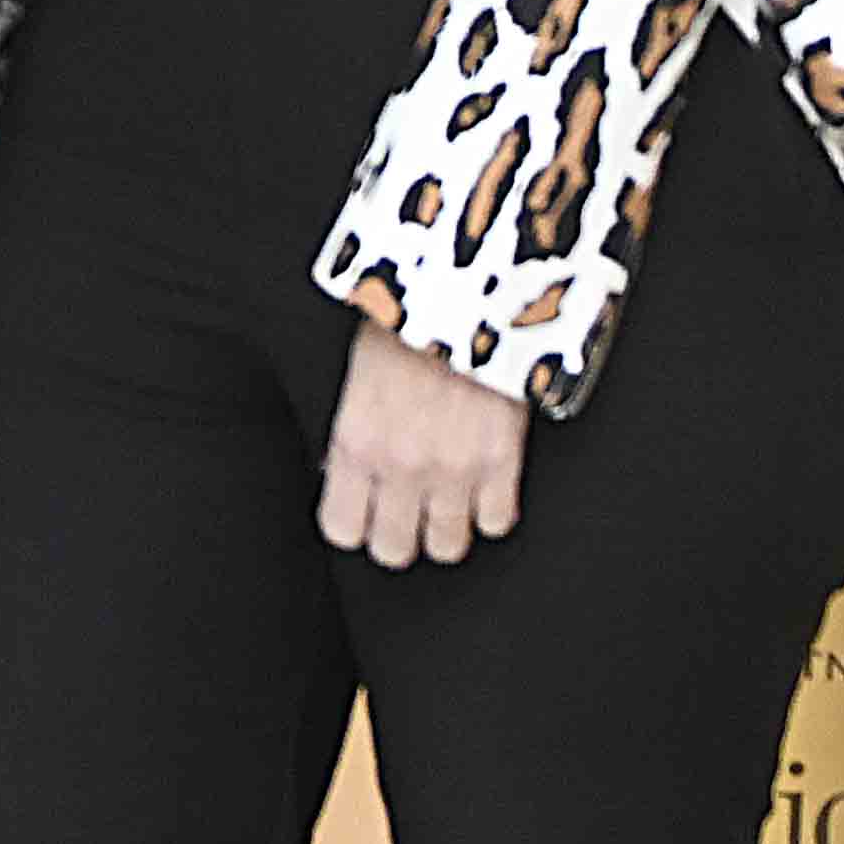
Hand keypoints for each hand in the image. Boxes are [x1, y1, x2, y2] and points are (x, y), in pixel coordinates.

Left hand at [319, 324, 531, 569]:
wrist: (467, 292)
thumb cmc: (406, 324)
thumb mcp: (356, 379)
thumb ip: (352, 436)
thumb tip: (344, 475)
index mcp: (355, 442)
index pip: (341, 529)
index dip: (354, 525)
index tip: (363, 512)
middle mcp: (401, 466)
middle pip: (394, 550)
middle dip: (399, 534)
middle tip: (407, 510)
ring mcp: (454, 468)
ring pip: (447, 548)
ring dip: (446, 527)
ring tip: (447, 500)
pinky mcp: (502, 461)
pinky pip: (496, 524)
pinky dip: (491, 511)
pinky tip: (483, 486)